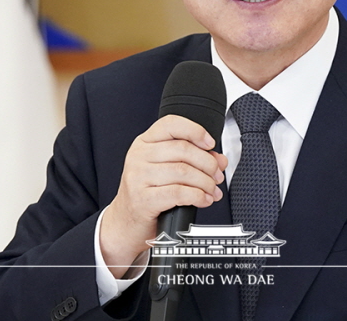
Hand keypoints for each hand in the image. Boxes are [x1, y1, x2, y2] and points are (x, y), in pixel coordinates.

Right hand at [100, 115, 227, 277]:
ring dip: (205, 182)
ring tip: (212, 190)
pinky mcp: (143, 199)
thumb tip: (219, 160)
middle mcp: (139, 156)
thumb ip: (192, 160)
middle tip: (217, 175)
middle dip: (208, 163)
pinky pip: (179, 193)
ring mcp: (138, 177)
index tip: (210, 143)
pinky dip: (198, 196)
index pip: (171, 124)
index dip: (195, 130)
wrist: (126, 221)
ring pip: (183, 172)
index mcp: (145, 142)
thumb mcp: (165, 169)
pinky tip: (204, 199)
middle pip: (183, 149)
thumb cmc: (148, 192)